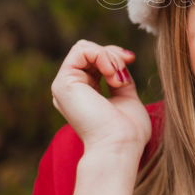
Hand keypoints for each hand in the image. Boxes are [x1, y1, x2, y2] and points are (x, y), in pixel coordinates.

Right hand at [50, 40, 150, 155]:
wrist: (119, 147)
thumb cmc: (127, 132)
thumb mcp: (126, 97)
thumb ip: (120, 80)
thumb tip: (122, 61)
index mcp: (83, 94)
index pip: (93, 59)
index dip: (114, 55)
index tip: (131, 59)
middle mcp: (71, 89)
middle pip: (88, 51)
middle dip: (113, 54)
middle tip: (127, 66)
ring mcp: (64, 86)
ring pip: (84, 48)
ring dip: (109, 57)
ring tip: (118, 78)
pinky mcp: (63, 83)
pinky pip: (81, 50)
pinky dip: (102, 56)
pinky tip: (112, 75)